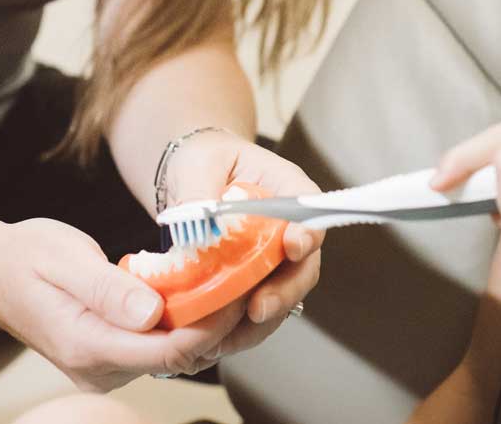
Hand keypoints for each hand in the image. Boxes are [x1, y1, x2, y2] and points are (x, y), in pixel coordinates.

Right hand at [0, 217, 239, 391]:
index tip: (240, 289)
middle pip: (177, 356)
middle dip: (217, 321)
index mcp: (86, 345)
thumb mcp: (64, 258)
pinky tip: (198, 291)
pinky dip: (183, 322)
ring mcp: (103, 368)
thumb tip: (153, 313)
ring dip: (204, 321)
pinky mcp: (109, 358)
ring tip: (230, 279)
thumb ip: (109, 288)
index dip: (212, 323)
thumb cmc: (23, 258)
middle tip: (246, 278)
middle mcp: (98, 368)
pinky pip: (158, 346)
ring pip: (172, 354)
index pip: (169, 349)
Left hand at [162, 130, 323, 357]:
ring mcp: (276, 257)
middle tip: (259, 309)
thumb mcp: (196, 165)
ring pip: (284, 295)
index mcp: (285, 187)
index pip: (308, 209)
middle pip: (304, 263)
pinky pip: (258, 310)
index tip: (293, 247)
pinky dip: (240, 329)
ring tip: (230, 337)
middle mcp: (289, 226)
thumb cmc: (202, 160)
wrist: (192, 176)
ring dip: (262, 320)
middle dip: (285, 291)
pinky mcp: (256, 281)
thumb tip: (196, 230)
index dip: (306, 231)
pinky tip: (215, 341)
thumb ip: (199, 193)